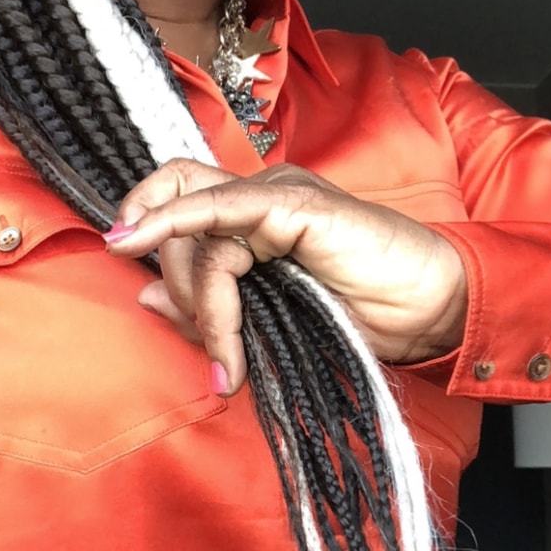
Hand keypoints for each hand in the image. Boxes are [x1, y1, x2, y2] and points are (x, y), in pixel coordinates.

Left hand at [105, 159, 467, 390]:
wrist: (432, 311)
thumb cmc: (364, 316)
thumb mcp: (268, 321)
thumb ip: (210, 306)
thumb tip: (143, 294)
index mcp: (253, 217)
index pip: (177, 193)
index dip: (144, 214)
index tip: (117, 250)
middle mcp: (260, 197)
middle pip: (175, 209)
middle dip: (174, 280)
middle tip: (213, 346)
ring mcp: (279, 195)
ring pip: (196, 227)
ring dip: (200, 299)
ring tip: (230, 357)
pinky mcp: (295, 204)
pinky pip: (221, 210)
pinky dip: (180, 231)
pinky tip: (154, 258)